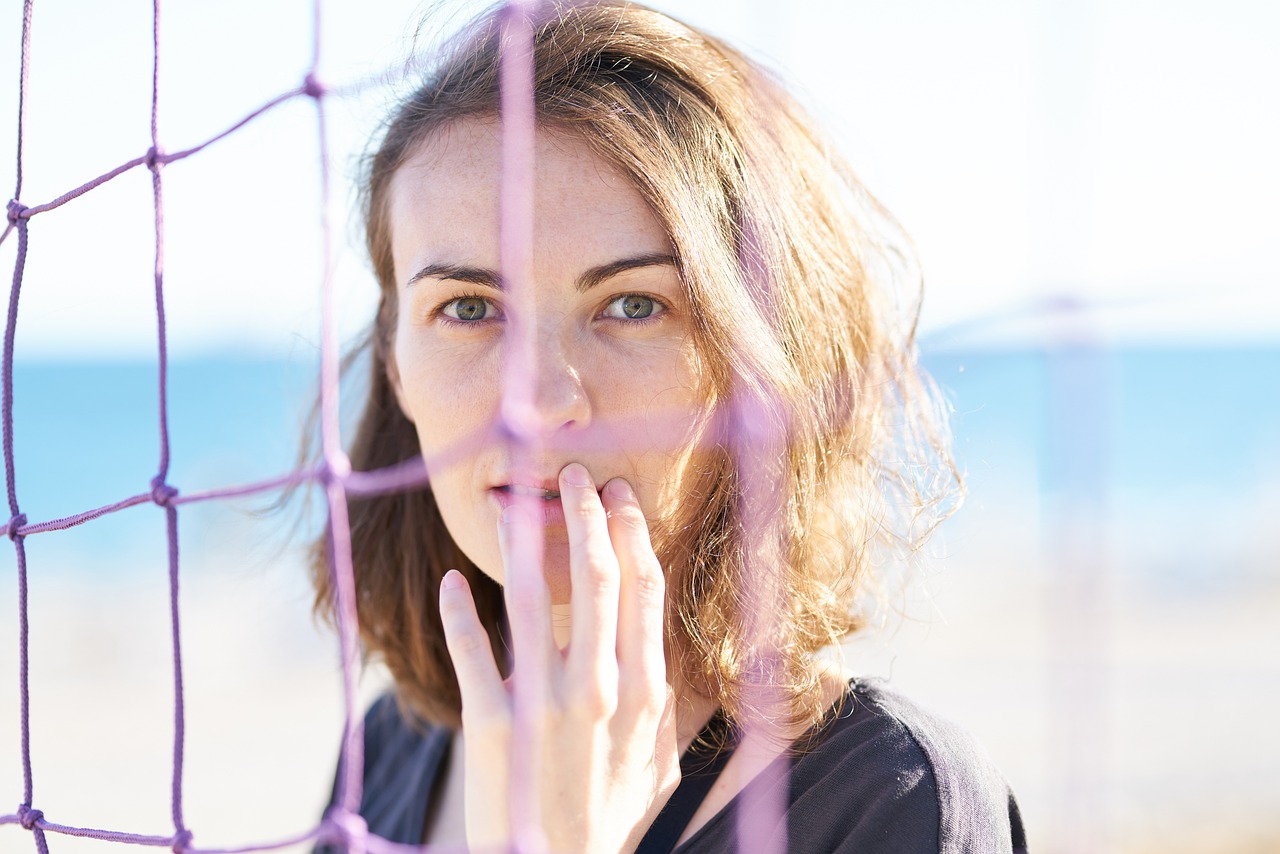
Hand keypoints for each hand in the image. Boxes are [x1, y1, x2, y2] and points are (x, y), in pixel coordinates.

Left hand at [438, 463, 679, 852]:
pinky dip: (459, 610)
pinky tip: (452, 579)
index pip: (643, 586)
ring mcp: (545, 703)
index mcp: (645, 689)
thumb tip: (682, 654)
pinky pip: (472, 650)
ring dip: (524, 537)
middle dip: (586, 512)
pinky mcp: (493, 723)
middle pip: (596, 575)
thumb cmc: (610, 815)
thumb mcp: (661, 761)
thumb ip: (675, 703)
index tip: (618, 494)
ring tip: (514, 499)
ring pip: (533, 596)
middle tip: (572, 473)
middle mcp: (600, 687)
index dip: (630, 530)